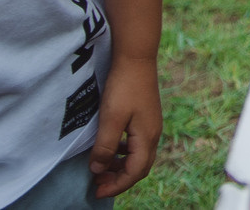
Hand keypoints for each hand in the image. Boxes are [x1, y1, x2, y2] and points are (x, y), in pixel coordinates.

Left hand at [90, 56, 160, 196]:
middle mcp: (153, 134)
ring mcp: (150, 125)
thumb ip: (105, 146)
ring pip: (138, 157)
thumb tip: (97, 169)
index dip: (116, 186)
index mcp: (147, 137)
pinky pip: (136, 144)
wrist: (136, 57)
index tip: (97, 191)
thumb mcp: (111, 119)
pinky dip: (123, 153)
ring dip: (120, 167)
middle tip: (97, 184)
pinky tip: (110, 148)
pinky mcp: (145, 117)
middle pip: (139, 168)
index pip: (134, 173)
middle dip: (119, 180)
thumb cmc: (124, 87)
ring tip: (101, 169)